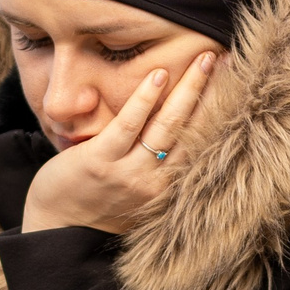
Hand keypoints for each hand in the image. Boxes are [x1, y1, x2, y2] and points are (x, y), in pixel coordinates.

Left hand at [21, 49, 217, 234]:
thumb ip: (159, 166)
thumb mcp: (139, 191)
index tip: (234, 81)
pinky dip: (145, 98)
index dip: (218, 110)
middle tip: (223, 59)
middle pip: (193, 130)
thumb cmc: (97, 206)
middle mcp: (156, 183)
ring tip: (203, 59)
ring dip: (188, 88)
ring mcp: (129, 173)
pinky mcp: (100, 162)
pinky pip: (129, 125)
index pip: (202, 142)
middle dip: (211, 92)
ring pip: (167, 124)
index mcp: (168, 188)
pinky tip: (158, 75)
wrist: (55, 230)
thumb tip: (179, 127)